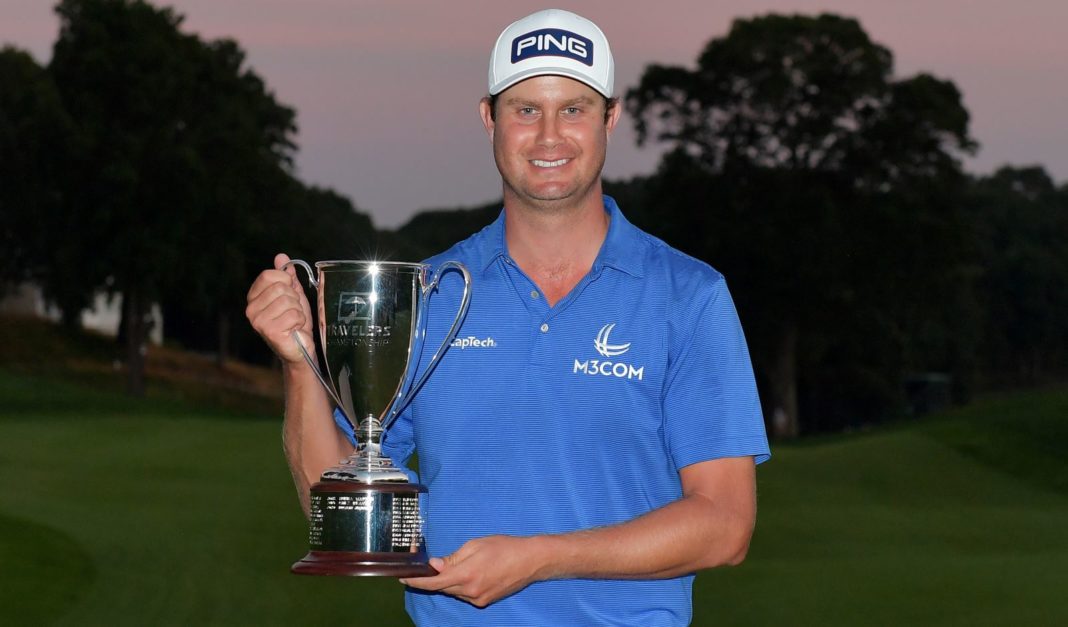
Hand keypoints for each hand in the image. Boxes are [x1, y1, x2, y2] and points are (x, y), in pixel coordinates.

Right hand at [245, 253, 314, 364]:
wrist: (300, 347)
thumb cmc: (295, 322)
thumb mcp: (293, 294)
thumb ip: (286, 276)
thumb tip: (280, 257)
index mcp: (254, 297)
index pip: (269, 275)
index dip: (286, 280)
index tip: (290, 292)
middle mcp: (251, 309)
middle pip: (281, 288)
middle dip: (294, 299)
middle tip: (292, 312)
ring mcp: (258, 321)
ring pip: (288, 301)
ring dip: (298, 311)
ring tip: (293, 321)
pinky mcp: (269, 331)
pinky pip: (294, 314)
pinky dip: (300, 321)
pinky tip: (294, 329)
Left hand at [400, 535, 546, 607]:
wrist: (531, 561)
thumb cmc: (504, 547)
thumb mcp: (475, 545)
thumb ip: (453, 558)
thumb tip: (435, 565)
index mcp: (466, 574)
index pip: (433, 582)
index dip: (416, 580)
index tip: (402, 577)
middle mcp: (470, 591)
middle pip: (442, 587)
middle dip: (434, 577)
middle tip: (427, 566)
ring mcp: (478, 599)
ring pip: (454, 591)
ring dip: (450, 580)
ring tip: (459, 565)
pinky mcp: (485, 601)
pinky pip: (465, 594)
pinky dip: (461, 585)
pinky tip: (471, 572)